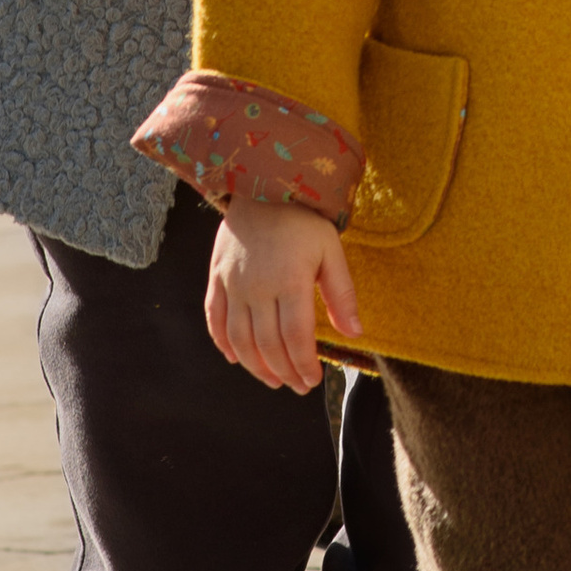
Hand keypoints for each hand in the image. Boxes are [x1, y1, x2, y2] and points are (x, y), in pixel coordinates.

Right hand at [205, 202, 363, 391]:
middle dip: (285, 372)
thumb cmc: (303, 219)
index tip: (313, 380)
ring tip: (273, 380)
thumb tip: (356, 333)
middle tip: (298, 386)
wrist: (262, 184)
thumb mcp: (331, 250)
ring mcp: (232, 284)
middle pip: (268, 344)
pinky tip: (236, 359)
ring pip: (239, 339)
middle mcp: (257, 287)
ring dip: (255, 367)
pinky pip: (214, 318)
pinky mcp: (216, 278)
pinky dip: (222, 343)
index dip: (304, 365)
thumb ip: (342, 294)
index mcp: (290, 281)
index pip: (296, 338)